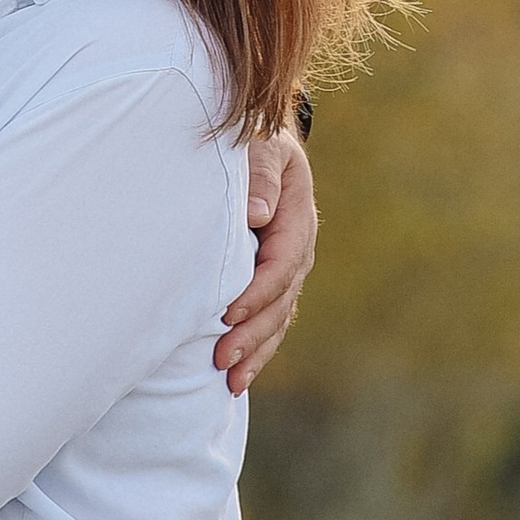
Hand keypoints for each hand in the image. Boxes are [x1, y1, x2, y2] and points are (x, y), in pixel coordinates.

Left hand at [216, 126, 316, 393]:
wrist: (257, 141)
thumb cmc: (251, 140)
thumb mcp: (259, 144)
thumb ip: (259, 174)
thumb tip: (257, 213)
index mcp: (296, 216)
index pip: (281, 262)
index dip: (257, 291)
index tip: (228, 313)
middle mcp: (298, 248)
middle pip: (281, 300)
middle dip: (252, 332)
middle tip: (221, 358)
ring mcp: (288, 270)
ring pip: (278, 319)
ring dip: (255, 351)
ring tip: (229, 380)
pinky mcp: (273, 283)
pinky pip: (272, 322)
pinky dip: (257, 351)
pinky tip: (237, 377)